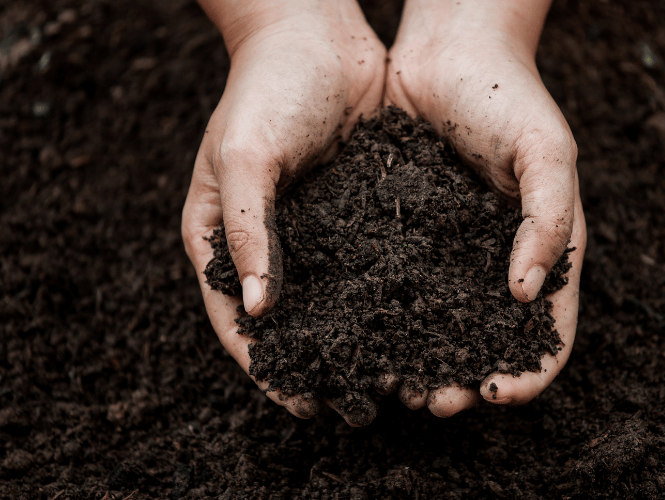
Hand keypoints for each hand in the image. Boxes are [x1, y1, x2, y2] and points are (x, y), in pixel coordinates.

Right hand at [181, 0, 384, 424]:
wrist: (316, 35)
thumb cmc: (266, 88)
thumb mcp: (245, 156)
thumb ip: (248, 231)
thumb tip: (261, 312)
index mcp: (221, 236)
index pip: (236, 319)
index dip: (265, 366)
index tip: (298, 403)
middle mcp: (267, 241)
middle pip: (288, 319)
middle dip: (316, 363)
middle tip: (350, 405)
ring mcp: (313, 229)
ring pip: (332, 299)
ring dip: (356, 338)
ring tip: (389, 376)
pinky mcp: (354, 212)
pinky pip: (367, 264)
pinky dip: (384, 296)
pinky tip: (414, 321)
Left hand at [384, 0, 586, 415]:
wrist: (448, 50)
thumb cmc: (509, 95)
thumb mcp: (548, 152)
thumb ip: (549, 221)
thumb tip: (526, 295)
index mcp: (544, 249)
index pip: (549, 330)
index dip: (530, 371)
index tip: (497, 393)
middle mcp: (496, 259)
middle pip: (488, 339)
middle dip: (467, 378)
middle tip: (435, 402)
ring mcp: (450, 250)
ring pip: (439, 322)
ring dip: (423, 360)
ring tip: (395, 383)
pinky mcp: (406, 234)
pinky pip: (398, 284)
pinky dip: (387, 317)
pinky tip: (363, 335)